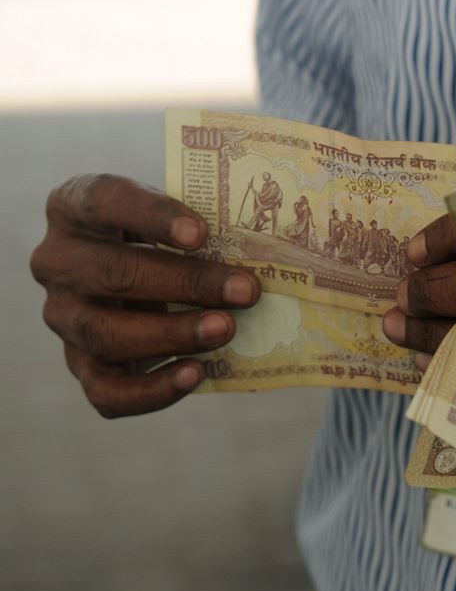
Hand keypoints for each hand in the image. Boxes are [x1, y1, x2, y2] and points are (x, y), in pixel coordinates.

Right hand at [30, 174, 259, 417]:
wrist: (145, 278)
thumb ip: (204, 222)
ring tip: (226, 329)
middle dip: (185, 284)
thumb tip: (264, 248)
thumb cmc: (168, 237)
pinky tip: (195, 374)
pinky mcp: (80, 365)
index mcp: (73, 207)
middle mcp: (56, 262)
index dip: (152, 216)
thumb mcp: (175, 215)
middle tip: (244, 290)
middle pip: (111, 273)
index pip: (102, 200)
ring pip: (105, 334)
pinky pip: (104, 390)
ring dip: (172, 334)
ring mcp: (63, 317)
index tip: (201, 233)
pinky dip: (151, 389)